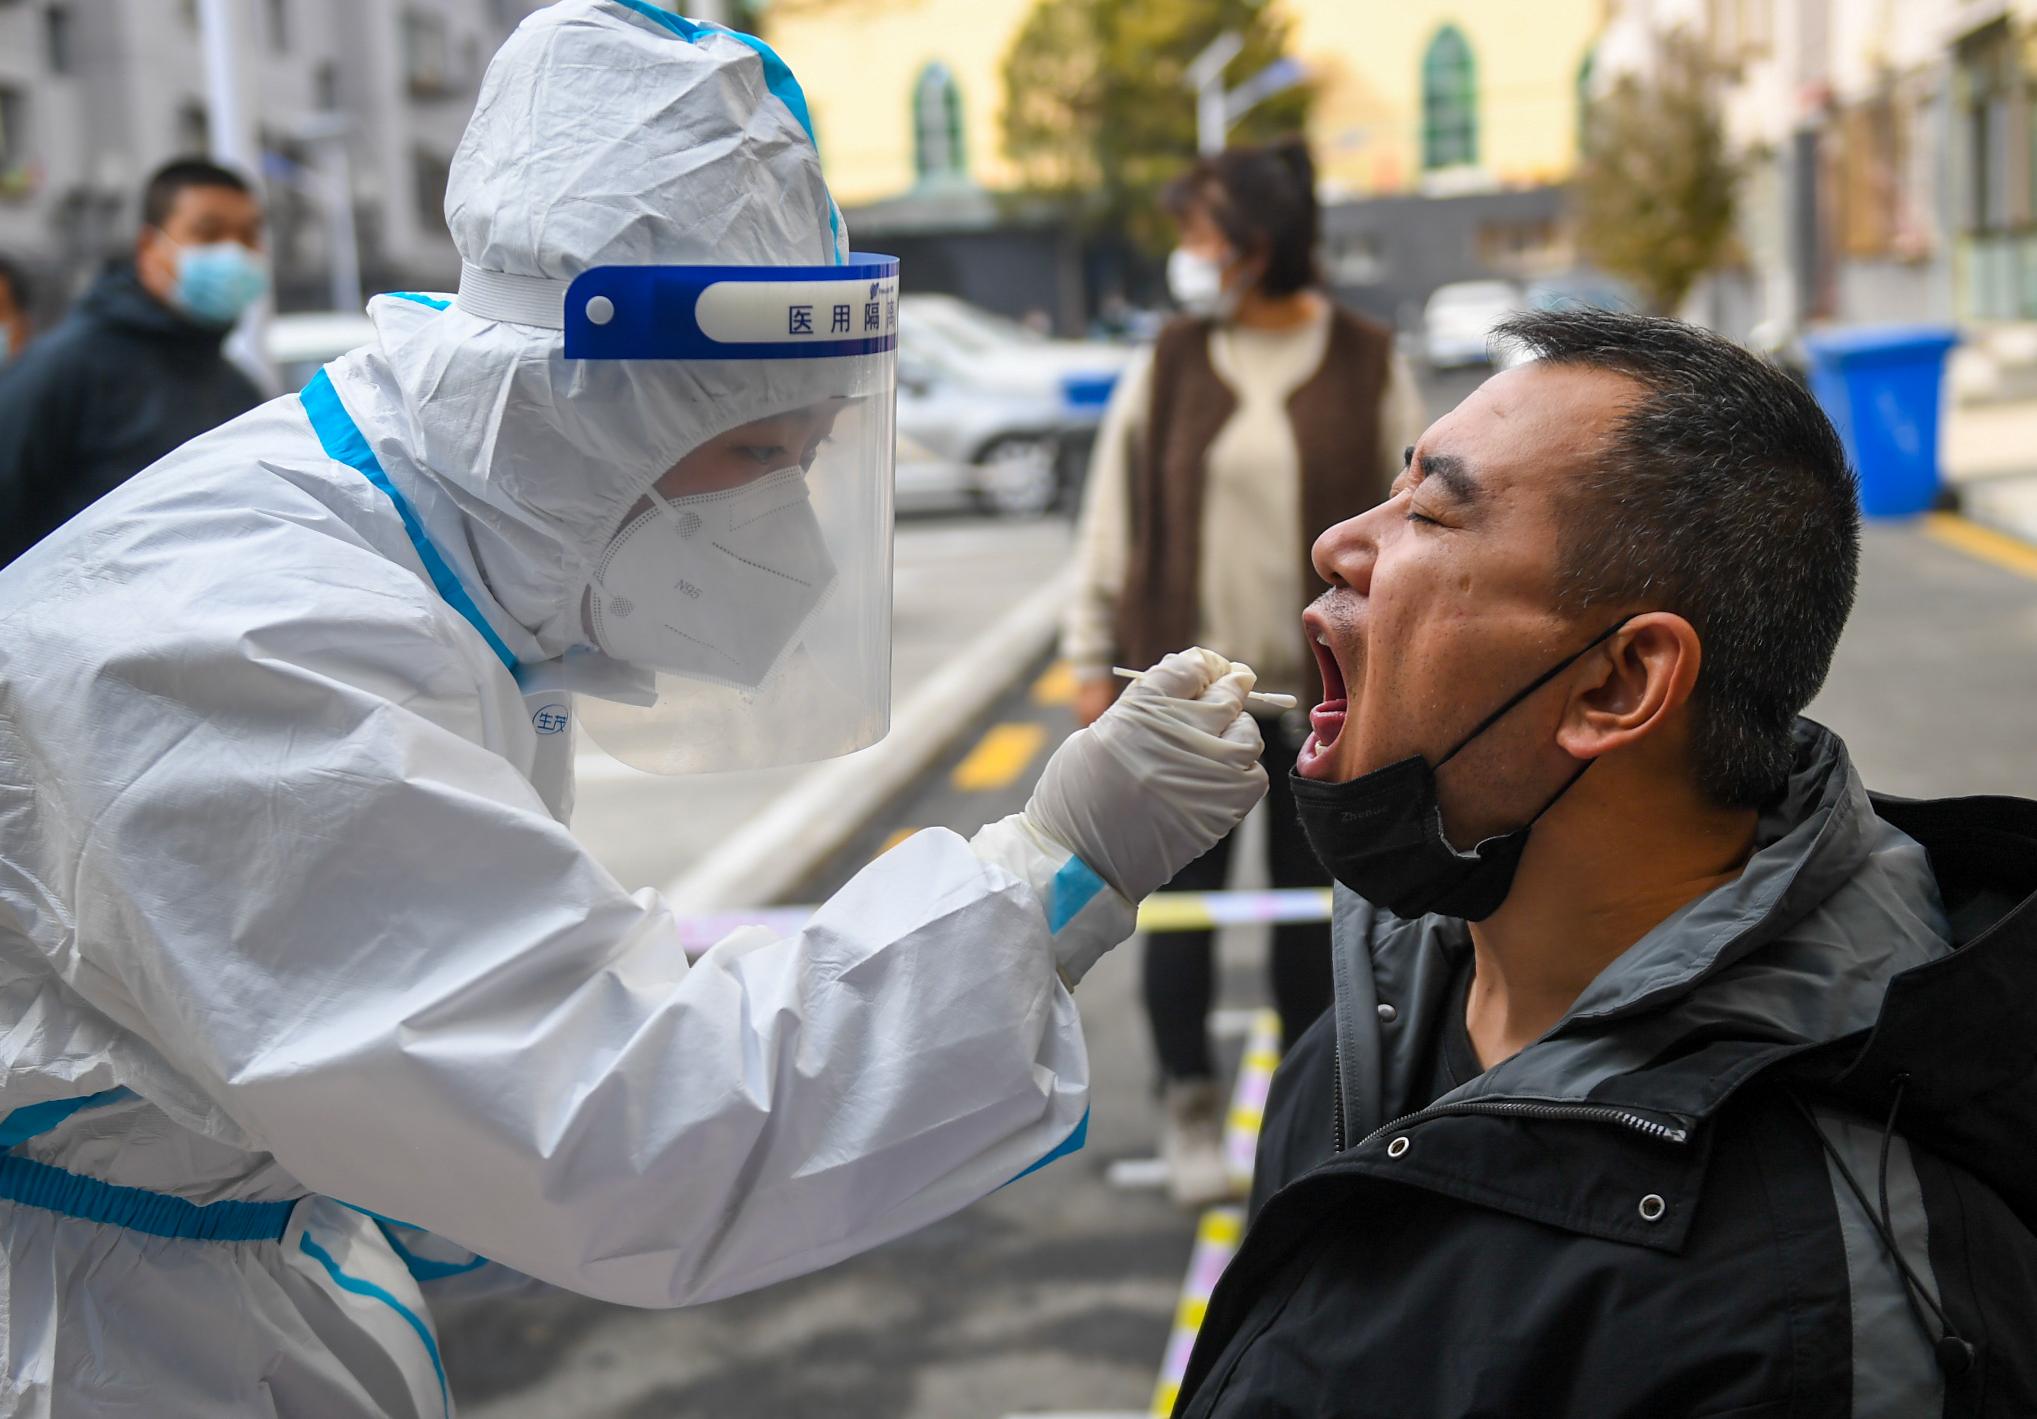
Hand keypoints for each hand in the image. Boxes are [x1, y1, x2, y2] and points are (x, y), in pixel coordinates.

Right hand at [1025, 647, 1266, 902]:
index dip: (1202, 664)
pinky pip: (1254, 776)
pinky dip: (1245, 770)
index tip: (1206, 668)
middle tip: (1237, 680)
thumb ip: (1141, 710)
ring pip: (1247, 733)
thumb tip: (1182, 694)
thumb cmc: (1076, 798)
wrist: (1078, 862)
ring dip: (1239, 728)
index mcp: (1141, 708)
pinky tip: (1226, 774)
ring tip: (1226, 733)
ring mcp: (1206, 770)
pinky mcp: (1223, 807)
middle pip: (1225, 693)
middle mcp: (1179, 733)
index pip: (1189, 667)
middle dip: (1231, 684)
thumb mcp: (1097, 735)